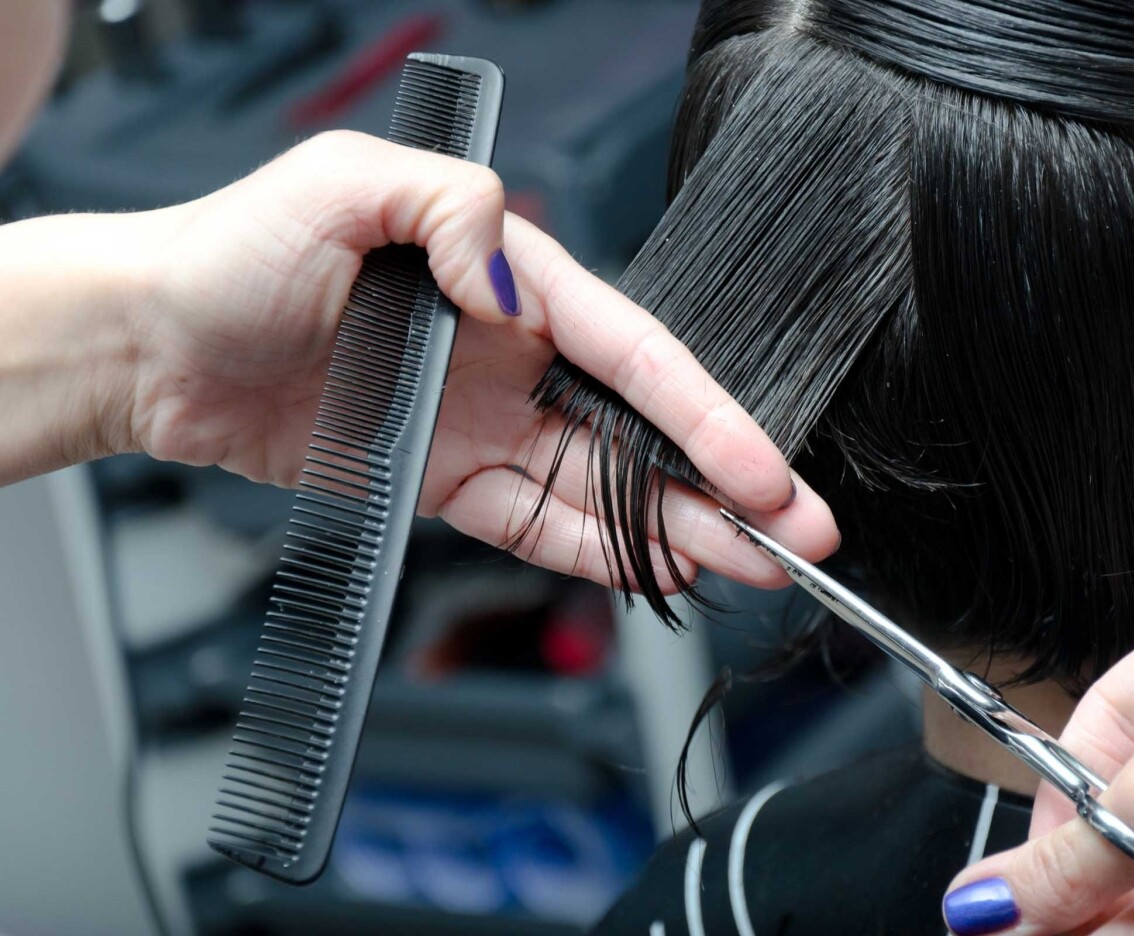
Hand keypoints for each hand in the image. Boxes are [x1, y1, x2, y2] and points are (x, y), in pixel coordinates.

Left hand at [115, 131, 836, 587]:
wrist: (154, 342)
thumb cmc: (236, 251)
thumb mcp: (348, 184)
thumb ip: (454, 208)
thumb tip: (516, 281)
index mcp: (512, 282)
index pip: (638, 355)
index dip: (710, 417)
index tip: (764, 470)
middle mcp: (514, 355)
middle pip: (646, 430)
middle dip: (730, 485)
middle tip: (798, 534)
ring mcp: (487, 423)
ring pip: (608, 488)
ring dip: (684, 530)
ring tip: (752, 565)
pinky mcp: (447, 482)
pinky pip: (538, 526)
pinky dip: (601, 553)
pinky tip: (659, 573)